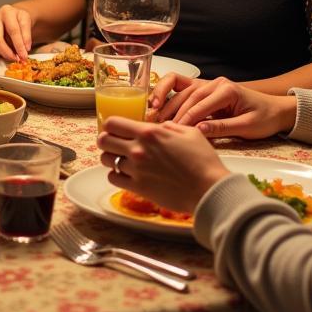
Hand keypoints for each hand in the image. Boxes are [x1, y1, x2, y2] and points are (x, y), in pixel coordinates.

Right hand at [0, 4, 31, 60]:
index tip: (25, 53)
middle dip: (8, 51)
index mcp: (8, 11)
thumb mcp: (26, 24)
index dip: (20, 44)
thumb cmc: (19, 21)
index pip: (13, 30)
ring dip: (1, 52)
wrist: (13, 16)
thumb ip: (26, 37)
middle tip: (17, 58)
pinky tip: (3, 52)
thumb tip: (24, 50)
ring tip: (11, 56)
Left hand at [97, 118, 229, 212]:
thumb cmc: (203, 160)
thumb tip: (159, 126)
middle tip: (114, 144)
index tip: (116, 130)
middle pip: (102, 140)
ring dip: (111, 159)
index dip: (111, 125)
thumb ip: (168, 126)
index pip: (112, 123)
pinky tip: (126, 175)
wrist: (209, 189)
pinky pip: (113, 179)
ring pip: (106, 160)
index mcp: (148, 132)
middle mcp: (138, 149)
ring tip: (121, 160)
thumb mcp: (189, 132)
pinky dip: (116, 176)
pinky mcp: (138, 188)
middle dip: (106, 141)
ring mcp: (136, 169)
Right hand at [150, 75, 296, 138]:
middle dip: (171, 110)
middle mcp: (215, 83)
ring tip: (152, 116)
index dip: (185, 118)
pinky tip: (158, 105)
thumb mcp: (247, 127)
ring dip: (165, 102)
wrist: (276, 111)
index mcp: (227, 90)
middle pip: (186, 94)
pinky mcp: (204, 88)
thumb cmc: (264, 119)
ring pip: (180, 90)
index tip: (173, 131)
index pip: (200, 104)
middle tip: (157, 124)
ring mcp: (208, 84)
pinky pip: (181, 88)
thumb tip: (199, 130)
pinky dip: (168, 94)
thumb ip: (223, 128)